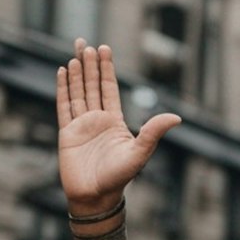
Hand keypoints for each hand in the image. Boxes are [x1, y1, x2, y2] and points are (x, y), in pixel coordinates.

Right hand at [56, 39, 180, 213]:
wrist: (95, 197)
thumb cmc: (119, 178)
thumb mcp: (140, 152)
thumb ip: (154, 132)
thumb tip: (177, 117)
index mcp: (115, 122)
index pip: (109, 89)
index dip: (107, 69)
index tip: (105, 49)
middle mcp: (98, 120)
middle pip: (92, 86)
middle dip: (91, 64)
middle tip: (87, 42)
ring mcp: (81, 125)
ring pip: (78, 92)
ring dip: (77, 73)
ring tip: (75, 51)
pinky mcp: (66, 133)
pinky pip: (63, 106)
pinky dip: (62, 89)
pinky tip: (62, 72)